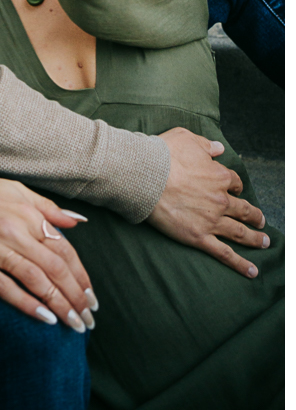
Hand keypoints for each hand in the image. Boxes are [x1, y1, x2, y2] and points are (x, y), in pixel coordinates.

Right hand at [0, 161, 97, 329]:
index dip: (81, 275)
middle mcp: (13, 231)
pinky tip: (45, 319)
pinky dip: (27, 305)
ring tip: (74, 324)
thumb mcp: (15, 190)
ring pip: (35, 281)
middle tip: (88, 318)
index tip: (91, 295)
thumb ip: (47, 208)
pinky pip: (5, 289)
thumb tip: (77, 222)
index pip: (63, 249)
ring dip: (59, 306)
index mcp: (26, 213)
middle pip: (54, 269)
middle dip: (76, 297)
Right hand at [148, 127, 268, 276]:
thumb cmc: (163, 154)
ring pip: (240, 232)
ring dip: (255, 238)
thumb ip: (206, 144)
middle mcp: (220, 199)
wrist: (145, 175)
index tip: (236, 190)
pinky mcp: (199, 236)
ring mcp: (211, 220)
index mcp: (218, 176)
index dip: (236, 186)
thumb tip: (219, 148)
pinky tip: (251, 271)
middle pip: (244, 209)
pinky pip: (224, 253)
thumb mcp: (186, 138)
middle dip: (254, 216)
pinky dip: (240, 263)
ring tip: (264, 242)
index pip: (234, 182)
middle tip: (261, 221)